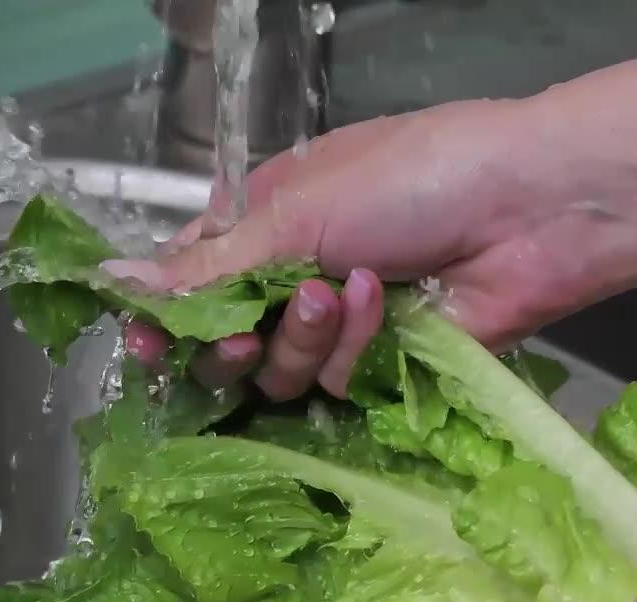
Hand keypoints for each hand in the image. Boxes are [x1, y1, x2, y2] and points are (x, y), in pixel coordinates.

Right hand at [105, 99, 636, 398]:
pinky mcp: (381, 368)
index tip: (145, 341)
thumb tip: (107, 282)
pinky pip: (332, 386)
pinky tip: (388, 307)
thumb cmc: (408, 181)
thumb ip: (204, 267)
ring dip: (303, 336)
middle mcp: (290, 278)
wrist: (528, 210)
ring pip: (274, 372)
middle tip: (248, 331)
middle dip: (233, 339)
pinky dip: (355, 349)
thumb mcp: (293, 211)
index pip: (186, 283)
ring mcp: (336, 328)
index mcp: (261, 222)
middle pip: (222, 343)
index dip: (164, 316)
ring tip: (341, 292)